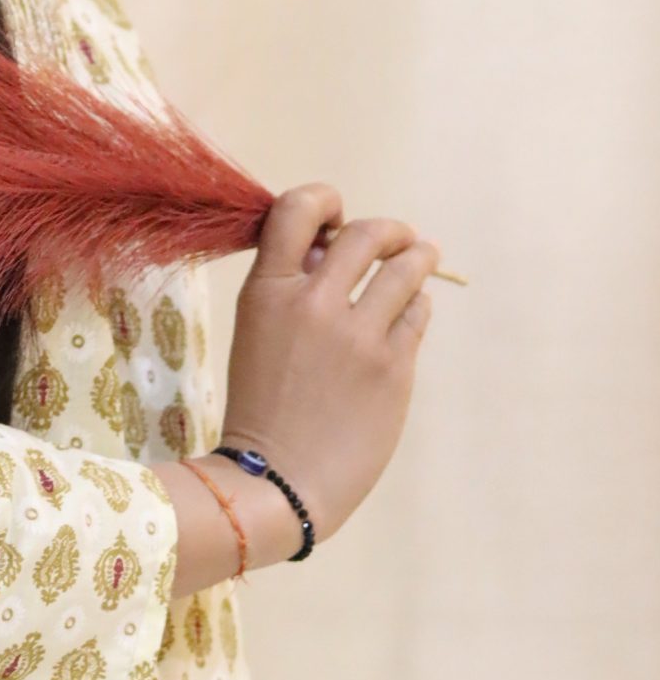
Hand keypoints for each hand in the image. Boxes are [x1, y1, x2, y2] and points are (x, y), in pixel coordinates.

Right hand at [217, 182, 439, 549]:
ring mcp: (358, 336)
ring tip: (422, 259)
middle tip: (398, 240)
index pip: (298, 208)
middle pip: (368, 233)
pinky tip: (408, 314)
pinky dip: (416, 305)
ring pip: (408, 267)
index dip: (324, 199)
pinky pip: (418, 312)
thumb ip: (292, 285)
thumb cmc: (263, 404)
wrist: (277, 480)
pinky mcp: (393, 367)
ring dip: (418, 257)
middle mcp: (313, 304)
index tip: (337, 215)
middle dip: (389, 230)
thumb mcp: (257, 331)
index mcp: (267, 291)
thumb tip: (337, 246)